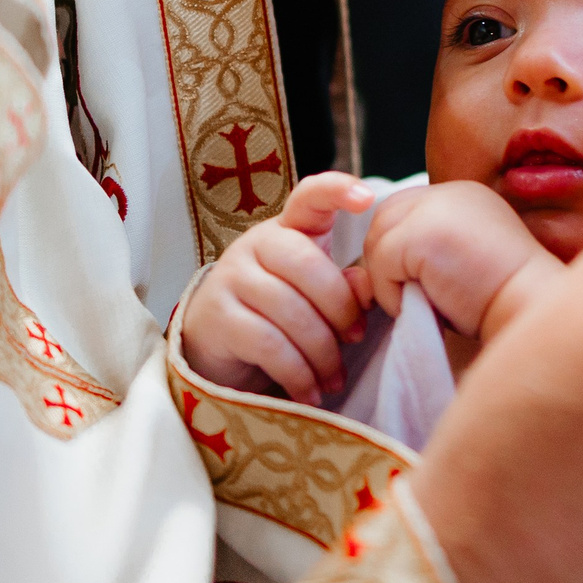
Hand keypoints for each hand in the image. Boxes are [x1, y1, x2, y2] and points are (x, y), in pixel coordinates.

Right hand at [180, 172, 374, 401]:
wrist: (215, 351)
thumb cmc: (275, 315)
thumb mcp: (314, 297)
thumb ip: (343, 286)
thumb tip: (366, 287)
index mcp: (287, 230)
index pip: (308, 197)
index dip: (336, 190)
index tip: (367, 198)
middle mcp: (255, 244)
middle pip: (308, 265)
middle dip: (340, 310)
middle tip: (356, 339)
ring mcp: (231, 278)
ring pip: (291, 311)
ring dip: (322, 353)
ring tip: (335, 379)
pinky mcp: (217, 317)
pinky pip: (270, 345)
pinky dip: (298, 374)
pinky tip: (310, 392)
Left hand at [363, 180, 562, 338]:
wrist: (533, 309)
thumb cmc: (505, 301)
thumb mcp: (466, 260)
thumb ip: (431, 248)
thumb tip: (382, 264)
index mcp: (465, 196)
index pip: (405, 209)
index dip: (401, 248)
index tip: (420, 284)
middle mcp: (451, 192)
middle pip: (384, 220)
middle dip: (389, 263)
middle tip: (418, 297)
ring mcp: (436, 208)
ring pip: (377, 241)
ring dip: (391, 281)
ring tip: (428, 302)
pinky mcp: (421, 233)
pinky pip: (380, 265)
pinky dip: (393, 295)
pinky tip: (430, 306)